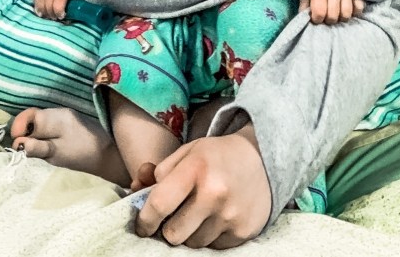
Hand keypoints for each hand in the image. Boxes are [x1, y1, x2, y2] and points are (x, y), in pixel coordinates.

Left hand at [135, 124, 270, 248]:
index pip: (158, 205)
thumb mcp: (188, 152)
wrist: (263, 157)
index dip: (144, 220)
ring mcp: (231, 215)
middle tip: (174, 217)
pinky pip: (214, 247)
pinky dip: (210, 236)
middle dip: (168, 229)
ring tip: (199, 214)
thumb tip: (136, 190)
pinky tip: (216, 217)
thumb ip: (160, 172)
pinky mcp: (244, 231)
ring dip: (190, 233)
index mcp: (196, 168)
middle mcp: (214, 193)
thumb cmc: (217, 155)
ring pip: (193, 244)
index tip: (142, 224)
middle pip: (173, 234)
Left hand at [299, 0, 363, 24]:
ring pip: (346, 14)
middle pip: (333, 16)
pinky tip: (349, 7)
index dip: (317, 19)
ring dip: (342, 16)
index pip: (320, 13)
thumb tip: (306, 19)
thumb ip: (304, 6)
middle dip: (329, 20)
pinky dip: (354, 11)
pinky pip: (359, 8)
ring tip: (338, 12)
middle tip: (328, 15)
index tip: (317, 17)